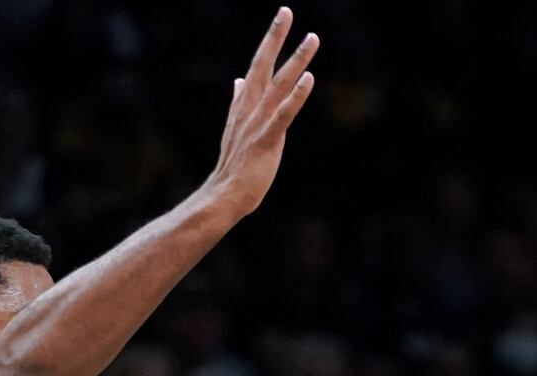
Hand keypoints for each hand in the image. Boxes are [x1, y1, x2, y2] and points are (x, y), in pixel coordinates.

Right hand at [198, 10, 321, 224]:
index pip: (257, 65)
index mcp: (244, 105)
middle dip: (276, 37)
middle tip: (286, 11)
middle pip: (264, 65)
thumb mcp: (237, 127)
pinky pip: (284, 114)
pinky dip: (296, 96)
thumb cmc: (235, 166)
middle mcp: (250, 108)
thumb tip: (238, 81)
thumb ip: (239, 102)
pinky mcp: (267, 140)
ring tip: (311, 39)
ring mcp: (258, 123)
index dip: (270, 40)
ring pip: (279, 85)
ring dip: (296, 61)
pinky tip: (309, 79)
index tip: (282, 17)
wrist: (224, 195)